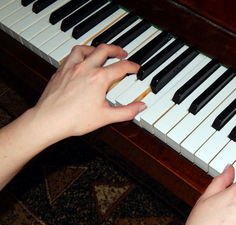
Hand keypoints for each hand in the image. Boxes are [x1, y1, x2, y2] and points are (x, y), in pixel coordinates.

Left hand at [0, 44, 144, 188]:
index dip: (132, 66)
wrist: (49, 120)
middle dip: (116, 50)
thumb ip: (127, 111)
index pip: (121, 67)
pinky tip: (81, 61)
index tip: (135, 68)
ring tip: (101, 52)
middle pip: (104, 50)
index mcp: (99, 78)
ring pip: (85, 48)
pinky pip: (71, 55)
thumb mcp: (106, 117)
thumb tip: (140, 107)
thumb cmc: (74, 119)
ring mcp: (71, 67)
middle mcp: (85, 68)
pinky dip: (80, 54)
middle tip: (122, 53)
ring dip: (96, 48)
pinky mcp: (60, 71)